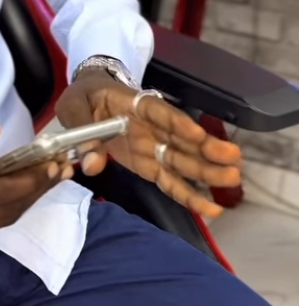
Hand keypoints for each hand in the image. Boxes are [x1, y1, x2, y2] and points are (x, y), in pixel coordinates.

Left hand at [55, 74, 241, 218]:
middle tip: (232, 159)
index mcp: (135, 104)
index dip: (178, 123)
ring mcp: (153, 147)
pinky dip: (188, 195)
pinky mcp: (149, 166)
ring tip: (232, 179)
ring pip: (183, 161)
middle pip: (181, 139)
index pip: (160, 112)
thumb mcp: (74, 106)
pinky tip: (210, 208)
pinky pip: (170, 181)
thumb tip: (93, 163)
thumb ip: (83, 132)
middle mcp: (151, 127)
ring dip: (207, 171)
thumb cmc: (84, 97)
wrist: (88, 98)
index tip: (197, 132)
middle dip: (206, 150)